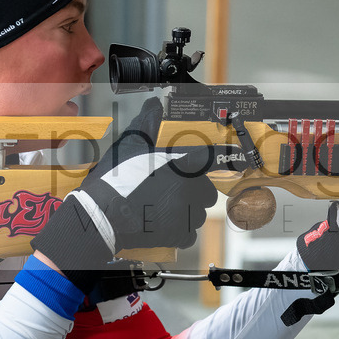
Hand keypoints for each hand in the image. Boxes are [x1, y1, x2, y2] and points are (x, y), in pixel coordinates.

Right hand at [31, 97, 217, 284]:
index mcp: (180, 164)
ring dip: (186, 211)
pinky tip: (162, 224)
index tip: (237, 158)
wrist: (101, 214)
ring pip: (197, 212)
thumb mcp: (130, 144)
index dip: (224, 157)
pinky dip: (179, 231)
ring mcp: (184, 212)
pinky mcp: (178, 234)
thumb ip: (147, 123)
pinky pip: (189, 233)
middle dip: (193, 191)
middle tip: (172, 191)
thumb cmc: (115, 179)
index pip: (211, 157)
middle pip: (205, 190)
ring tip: (163, 208)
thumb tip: (154, 104)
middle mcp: (188, 188)